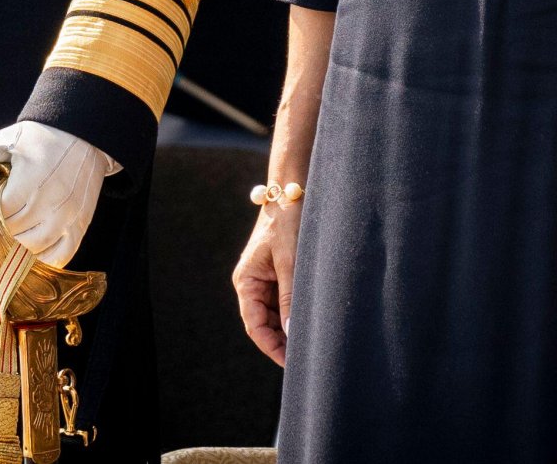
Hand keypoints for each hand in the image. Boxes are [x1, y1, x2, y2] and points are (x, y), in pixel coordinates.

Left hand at [0, 120, 117, 267]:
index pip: (0, 214)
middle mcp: (51, 201)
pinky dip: (46, 257)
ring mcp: (69, 215)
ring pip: (35, 248)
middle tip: (4, 212)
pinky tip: (36, 246)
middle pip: (15, 233)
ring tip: (18, 227)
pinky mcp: (81, 223)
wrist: (82, 132)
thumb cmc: (37, 138)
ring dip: (21, 243)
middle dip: (3, 226)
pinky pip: (61, 255)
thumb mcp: (2, 142)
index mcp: (30, 180)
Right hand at [233, 199, 301, 367]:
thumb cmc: (287, 224)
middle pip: (264, 323)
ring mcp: (265, 280)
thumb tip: (291, 333)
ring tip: (310, 342)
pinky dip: (294, 313)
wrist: (292, 193)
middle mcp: (252, 283)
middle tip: (306, 356)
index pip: (255, 325)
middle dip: (281, 341)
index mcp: (247, 281)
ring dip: (288, 328)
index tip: (291, 362)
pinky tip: (310, 321)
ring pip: (275, 315)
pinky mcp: (278, 275)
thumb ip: (289, 297)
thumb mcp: (289, 262)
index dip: (271, 346)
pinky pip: (283, 302)